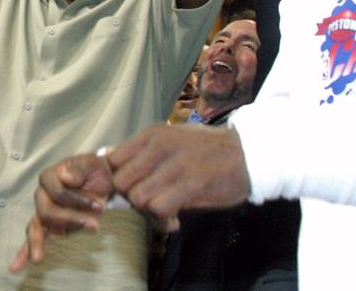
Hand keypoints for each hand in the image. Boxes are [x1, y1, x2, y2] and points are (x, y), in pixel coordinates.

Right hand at [9, 153, 112, 271]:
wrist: (102, 182)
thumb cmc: (96, 172)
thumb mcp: (93, 163)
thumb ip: (80, 167)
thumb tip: (65, 176)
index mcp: (50, 176)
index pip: (58, 193)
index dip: (77, 200)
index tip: (100, 205)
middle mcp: (42, 193)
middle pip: (47, 212)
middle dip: (71, 220)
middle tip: (95, 225)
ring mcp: (43, 210)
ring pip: (37, 227)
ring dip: (43, 241)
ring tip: (39, 258)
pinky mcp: (48, 225)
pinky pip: (34, 236)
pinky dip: (24, 252)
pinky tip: (16, 266)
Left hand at [107, 123, 250, 224]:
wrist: (250, 155)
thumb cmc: (208, 152)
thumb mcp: (171, 140)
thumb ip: (140, 151)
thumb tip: (106, 156)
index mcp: (152, 134)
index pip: (112, 161)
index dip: (118, 182)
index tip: (133, 192)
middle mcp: (159, 145)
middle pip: (120, 183)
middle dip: (131, 200)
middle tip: (151, 205)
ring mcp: (175, 164)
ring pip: (137, 198)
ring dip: (148, 213)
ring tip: (165, 213)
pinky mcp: (191, 183)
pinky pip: (159, 208)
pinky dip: (163, 221)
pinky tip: (175, 220)